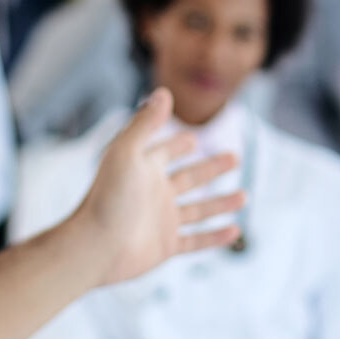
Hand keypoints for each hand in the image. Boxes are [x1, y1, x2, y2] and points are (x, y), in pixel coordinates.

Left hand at [66, 89, 244, 285]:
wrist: (95, 246)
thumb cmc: (107, 196)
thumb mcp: (128, 151)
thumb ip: (147, 123)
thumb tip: (164, 92)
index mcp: (144, 169)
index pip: (166, 151)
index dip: (180, 143)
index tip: (195, 137)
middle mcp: (154, 194)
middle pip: (189, 178)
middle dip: (212, 168)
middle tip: (235, 158)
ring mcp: (161, 221)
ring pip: (198, 210)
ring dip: (221, 203)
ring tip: (245, 196)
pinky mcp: (165, 246)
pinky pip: (196, 241)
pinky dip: (215, 237)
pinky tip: (235, 231)